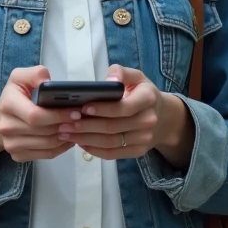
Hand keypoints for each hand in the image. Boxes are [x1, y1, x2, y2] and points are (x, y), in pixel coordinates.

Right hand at [0, 66, 76, 163]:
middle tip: (80, 120)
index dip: (57, 115)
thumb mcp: (22, 76)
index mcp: (8, 104)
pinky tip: (68, 138)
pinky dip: (61, 148)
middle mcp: (6, 127)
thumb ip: (36, 74)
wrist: (1, 116)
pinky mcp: (17, 155)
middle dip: (65, 126)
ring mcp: (11, 144)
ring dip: (65, 138)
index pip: (35, 115)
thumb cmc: (17, 94)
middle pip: (43, 132)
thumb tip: (46, 83)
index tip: (75, 112)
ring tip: (76, 128)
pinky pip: (46, 155)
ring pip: (47, 145)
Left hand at [56, 65, 192, 163]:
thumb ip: (122, 72)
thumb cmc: (142, 93)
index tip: (82, 107)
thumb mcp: (136, 77)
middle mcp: (148, 121)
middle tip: (64, 123)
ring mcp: (144, 139)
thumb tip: (109, 79)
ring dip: (86, 139)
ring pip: (110, 142)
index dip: (102, 109)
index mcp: (148, 99)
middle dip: (86, 126)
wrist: (163, 118)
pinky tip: (80, 142)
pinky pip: (113, 154)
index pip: (123, 107)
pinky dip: (94, 150)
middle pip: (113, 127)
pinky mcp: (138, 152)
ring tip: (66, 133)